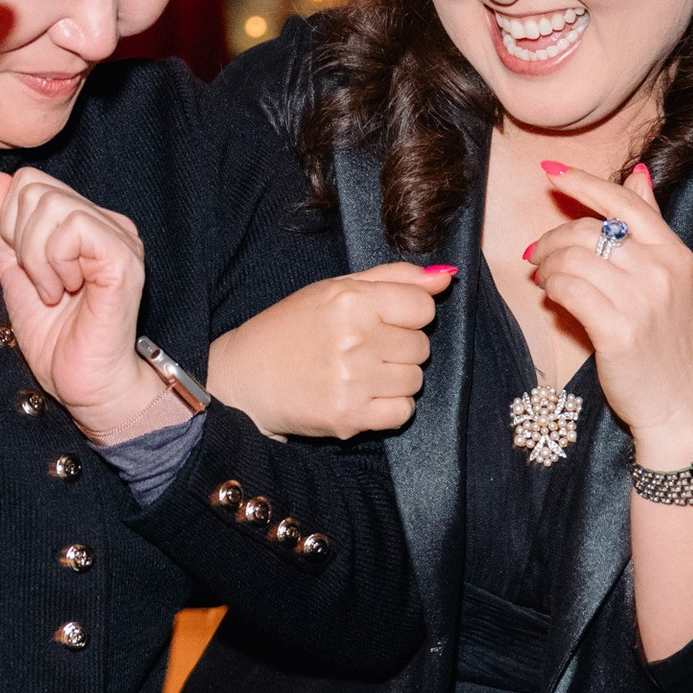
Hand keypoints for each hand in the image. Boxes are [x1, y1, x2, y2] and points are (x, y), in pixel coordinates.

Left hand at [0, 165, 179, 446]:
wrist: (85, 385)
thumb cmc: (58, 339)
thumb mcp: (15, 275)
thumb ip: (3, 229)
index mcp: (82, 223)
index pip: (29, 181)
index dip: (8, 221)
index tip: (22, 267)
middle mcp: (105, 222)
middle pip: (35, 187)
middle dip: (18, 238)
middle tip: (38, 281)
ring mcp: (118, 237)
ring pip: (52, 204)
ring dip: (36, 255)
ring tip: (52, 290)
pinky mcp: (123, 257)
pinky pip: (75, 228)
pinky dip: (55, 261)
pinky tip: (65, 290)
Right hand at [207, 263, 454, 436]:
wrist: (246, 379)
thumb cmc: (290, 329)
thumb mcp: (335, 289)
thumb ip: (393, 278)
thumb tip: (446, 276)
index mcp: (352, 300)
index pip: (423, 306)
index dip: (407, 314)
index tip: (383, 320)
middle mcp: (355, 338)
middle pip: (421, 345)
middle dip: (398, 347)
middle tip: (363, 349)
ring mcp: (353, 380)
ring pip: (415, 380)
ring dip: (395, 378)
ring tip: (360, 373)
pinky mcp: (349, 416)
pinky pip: (403, 412)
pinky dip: (389, 407)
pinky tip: (363, 396)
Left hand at [523, 158, 692, 460]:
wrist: (680, 405)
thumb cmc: (669, 342)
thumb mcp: (672, 277)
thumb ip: (652, 224)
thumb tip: (639, 174)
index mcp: (674, 252)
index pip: (622, 201)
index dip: (582, 183)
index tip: (552, 173)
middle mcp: (661, 270)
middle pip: (588, 230)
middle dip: (552, 238)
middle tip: (537, 254)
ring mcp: (640, 300)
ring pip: (572, 258)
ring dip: (546, 265)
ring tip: (543, 278)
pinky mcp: (617, 331)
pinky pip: (567, 290)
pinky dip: (550, 288)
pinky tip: (549, 295)